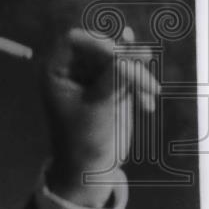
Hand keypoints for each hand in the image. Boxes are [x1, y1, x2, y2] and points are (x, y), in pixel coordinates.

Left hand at [43, 26, 159, 206]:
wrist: (91, 169)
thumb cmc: (85, 139)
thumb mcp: (100, 105)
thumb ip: (114, 74)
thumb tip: (130, 41)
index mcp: (56, 70)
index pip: (75, 40)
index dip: (99, 42)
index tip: (121, 56)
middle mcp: (71, 68)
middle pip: (100, 47)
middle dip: (125, 60)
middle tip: (147, 81)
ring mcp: (91, 76)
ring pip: (117, 58)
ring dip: (137, 73)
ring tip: (152, 92)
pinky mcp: (109, 85)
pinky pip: (127, 73)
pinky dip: (140, 85)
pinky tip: (149, 102)